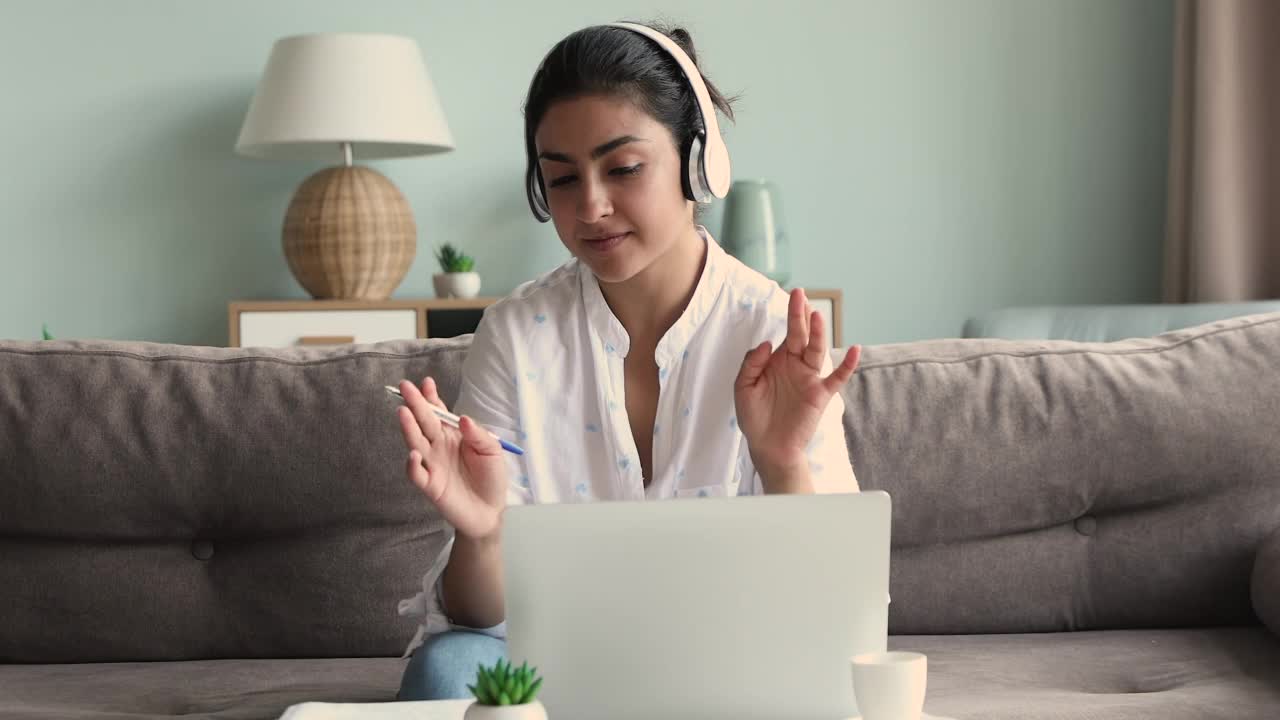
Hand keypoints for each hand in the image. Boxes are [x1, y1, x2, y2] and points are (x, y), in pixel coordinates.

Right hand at [396, 377, 508, 541]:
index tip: (426, 382)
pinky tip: (414, 454)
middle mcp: (438, 447)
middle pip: (423, 423)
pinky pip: (417, 474)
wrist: (491, 511)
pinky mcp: (431, 486)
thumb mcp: (492, 451)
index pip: (439, 413)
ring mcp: (433, 465)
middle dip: (414, 404)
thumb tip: (463, 419)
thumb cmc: (491, 477)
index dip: (432, 398)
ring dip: (408, 428)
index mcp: (453, 436)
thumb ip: (478, 435)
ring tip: (403, 412)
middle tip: (404, 387)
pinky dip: (413, 465)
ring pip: (416, 443)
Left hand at [734, 289, 860, 480]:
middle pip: (801, 335)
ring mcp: (810, 378)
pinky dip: (848, 365)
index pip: (786, 334)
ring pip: (817, 351)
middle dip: (800, 315)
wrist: (768, 446)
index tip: (794, 294)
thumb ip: (751, 363)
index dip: (790, 315)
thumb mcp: (743, 387)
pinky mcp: (820, 395)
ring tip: (816, 316)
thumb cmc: (754, 416)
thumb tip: (767, 343)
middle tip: (800, 294)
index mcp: (778, 360)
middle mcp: (796, 365)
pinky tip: (855, 350)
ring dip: (818, 333)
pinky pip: (837, 378)